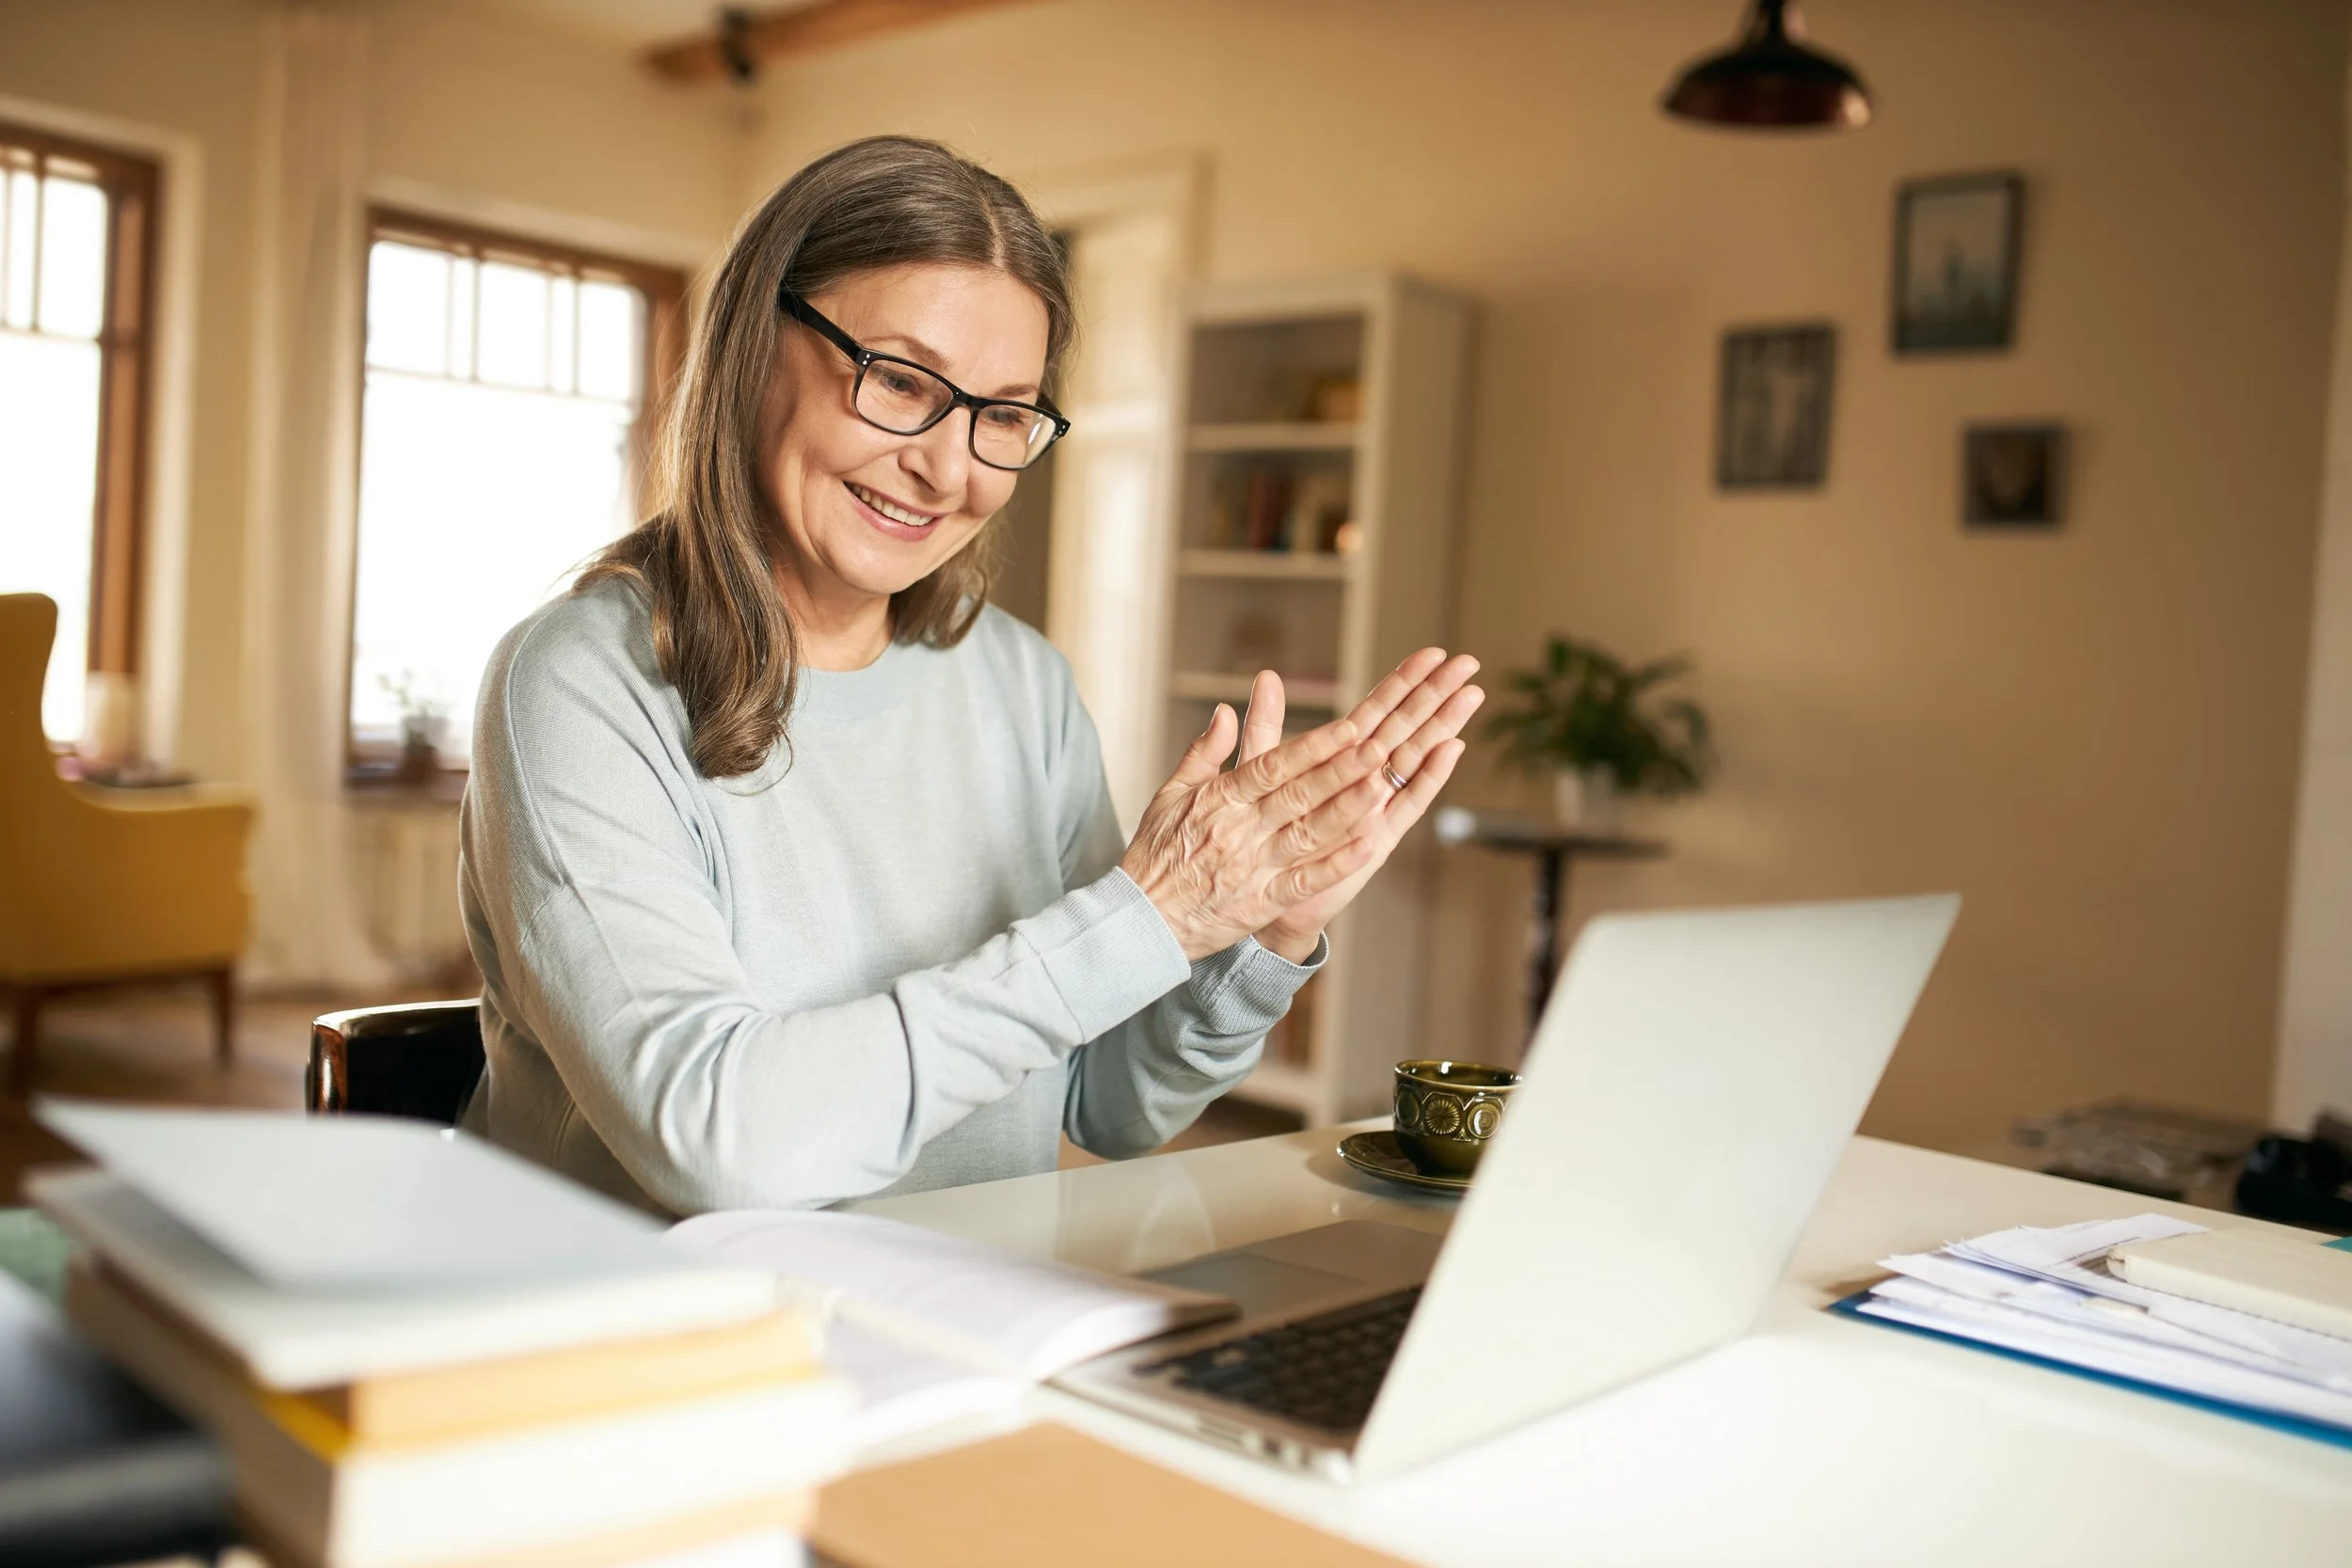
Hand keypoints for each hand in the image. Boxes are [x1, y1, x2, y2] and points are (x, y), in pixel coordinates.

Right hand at [1119, 702, 1390, 960]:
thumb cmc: (1155, 855)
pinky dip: (1335, 865)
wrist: (1141, 919)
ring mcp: (1253, 868)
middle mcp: (1240, 830)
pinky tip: (1366, 847)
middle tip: (1377, 747)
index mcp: (1219, 799)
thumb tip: (1226, 711)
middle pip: (1297, 794)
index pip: (1272, 765)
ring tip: (1381, 788)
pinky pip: (1304, 881)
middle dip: (1340, 770)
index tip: (1348, 728)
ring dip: (1346, 810)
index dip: (1313, 746)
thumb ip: (1203, 753)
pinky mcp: (1261, 903)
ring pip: (1307, 834)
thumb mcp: (1170, 794)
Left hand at [1245, 653, 1482, 960]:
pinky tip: (1452, 748)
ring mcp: (1376, 807)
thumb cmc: (1260, 834)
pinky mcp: (1378, 838)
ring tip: (1471, 695)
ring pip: (1415, 757)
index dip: (1403, 681)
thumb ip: (1266, 726)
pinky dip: (1429, 776)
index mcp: (1339, 759)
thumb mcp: (1256, 772)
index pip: (1377, 710)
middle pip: (1406, 727)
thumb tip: (1266, 675)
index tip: (1432, 653)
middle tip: (1469, 663)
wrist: (1259, 894)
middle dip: (1436, 694)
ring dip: (1443, 726)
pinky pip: (1407, 803)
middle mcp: (1365, 779)